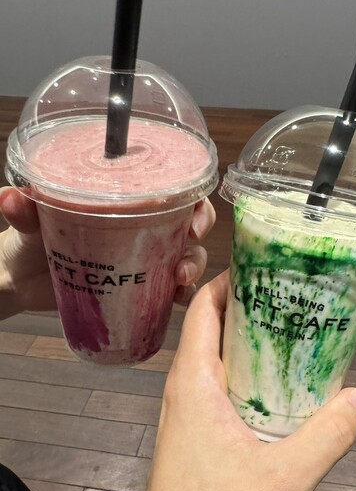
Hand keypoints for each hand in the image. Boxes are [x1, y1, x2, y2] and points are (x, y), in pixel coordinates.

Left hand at [0, 187, 214, 317]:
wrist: (21, 280)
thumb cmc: (31, 239)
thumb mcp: (30, 222)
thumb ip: (25, 210)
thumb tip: (10, 196)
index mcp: (126, 201)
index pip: (172, 189)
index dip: (193, 198)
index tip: (193, 216)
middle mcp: (143, 225)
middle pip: (189, 221)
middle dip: (201, 231)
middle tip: (191, 246)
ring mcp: (145, 257)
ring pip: (187, 254)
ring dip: (194, 266)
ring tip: (181, 280)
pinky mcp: (140, 286)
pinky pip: (171, 288)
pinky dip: (181, 294)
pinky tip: (177, 301)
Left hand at [123, 271, 355, 490]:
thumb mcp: (282, 482)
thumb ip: (325, 437)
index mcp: (192, 386)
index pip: (204, 313)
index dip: (230, 283)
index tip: (266, 267)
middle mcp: (185, 395)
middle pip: (215, 333)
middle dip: (253, 311)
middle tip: (295, 298)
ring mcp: (189, 421)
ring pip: (221, 366)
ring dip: (254, 348)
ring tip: (297, 337)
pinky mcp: (199, 444)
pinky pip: (225, 396)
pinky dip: (253, 382)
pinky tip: (286, 394)